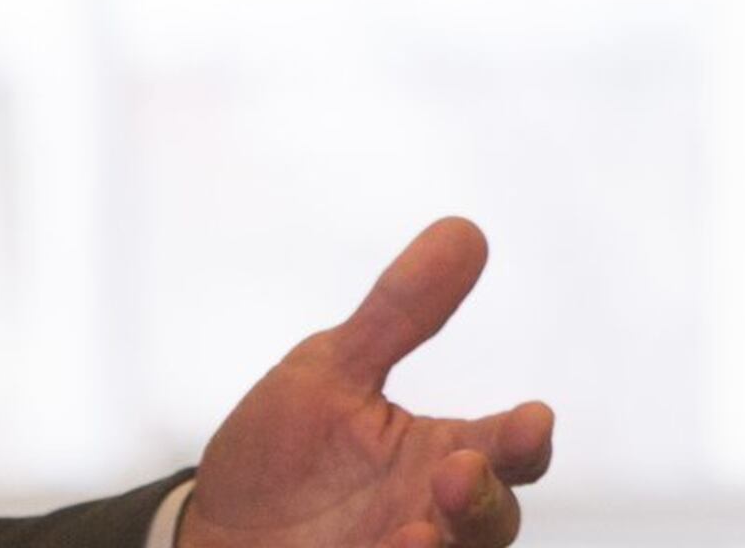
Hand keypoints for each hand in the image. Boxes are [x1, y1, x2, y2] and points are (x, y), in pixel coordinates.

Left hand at [177, 218, 555, 547]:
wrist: (212, 529)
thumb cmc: (282, 451)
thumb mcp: (331, 370)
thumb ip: (398, 312)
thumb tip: (466, 229)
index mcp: (437, 455)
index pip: (506, 450)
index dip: (524, 439)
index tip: (533, 418)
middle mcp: (432, 515)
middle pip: (493, 517)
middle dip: (483, 498)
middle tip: (457, 471)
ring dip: (447, 539)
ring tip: (417, 527)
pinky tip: (391, 547)